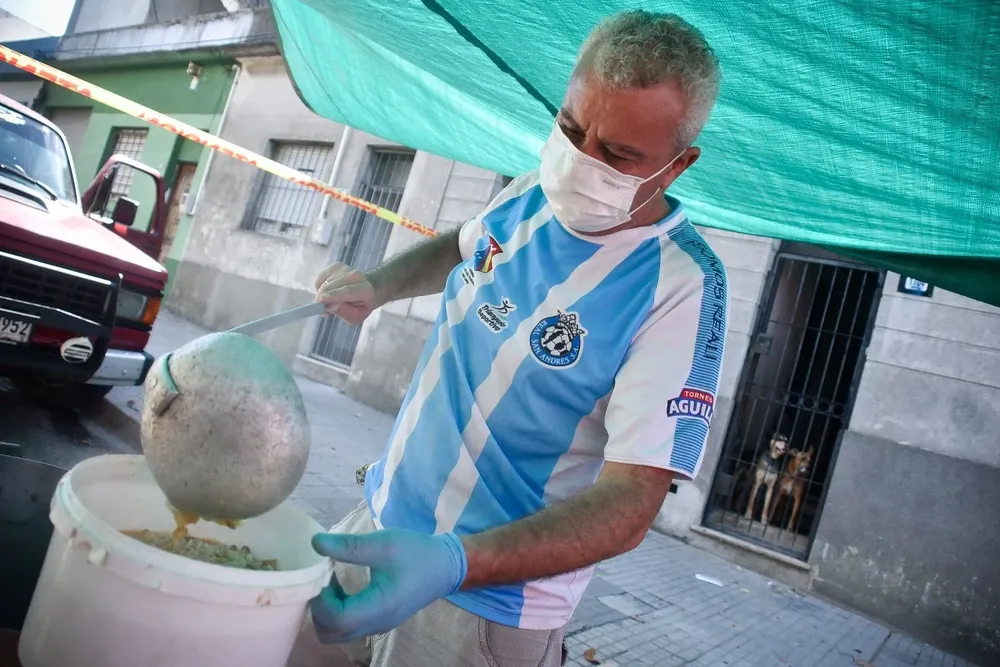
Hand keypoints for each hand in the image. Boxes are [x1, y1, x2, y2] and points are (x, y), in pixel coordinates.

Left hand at [310, 529, 466, 643]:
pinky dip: (337, 612)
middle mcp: (376, 624)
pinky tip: (343, 588)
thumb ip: (349, 545)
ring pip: (337, 634)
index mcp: (379, 607)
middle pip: (330, 634)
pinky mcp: (379, 622)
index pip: (336, 619)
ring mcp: (378, 626)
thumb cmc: (416, 553)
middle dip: (319, 609)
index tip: (325, 575)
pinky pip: (348, 627)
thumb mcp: (383, 543)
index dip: (321, 600)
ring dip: (327, 612)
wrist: (446, 566)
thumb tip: (316, 542)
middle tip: (324, 580)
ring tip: (333, 583)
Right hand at [314, 263, 377, 324]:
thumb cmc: (360, 306)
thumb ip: (344, 312)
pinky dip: (320, 287)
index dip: (333, 295)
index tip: (321, 300)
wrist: (367, 290)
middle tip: (323, 309)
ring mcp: (345, 269)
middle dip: (322, 298)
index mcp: (365, 290)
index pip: (347, 291)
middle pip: (332, 286)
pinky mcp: (336, 266)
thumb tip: (330, 305)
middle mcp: (356, 276)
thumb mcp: (355, 317)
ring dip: (322, 294)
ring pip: (325, 283)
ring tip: (329, 301)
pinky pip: (321, 278)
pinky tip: (329, 292)